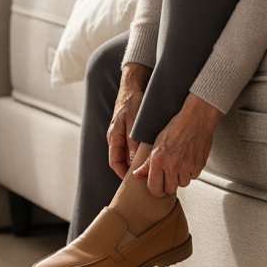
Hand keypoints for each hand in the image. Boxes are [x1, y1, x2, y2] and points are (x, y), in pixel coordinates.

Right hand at [107, 62, 150, 178]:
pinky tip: (152, 153)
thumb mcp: (133, 125)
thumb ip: (132, 144)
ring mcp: (124, 132)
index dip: (123, 174)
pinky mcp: (131, 128)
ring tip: (151, 168)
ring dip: (138, 160)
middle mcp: (117, 137)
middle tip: (145, 177)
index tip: (133, 182)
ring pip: (130, 152)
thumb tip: (133, 164)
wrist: (135, 84)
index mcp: (114, 137)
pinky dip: (142, 151)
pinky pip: (135, 144)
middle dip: (132, 169)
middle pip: (122, 159)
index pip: (115, 163)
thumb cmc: (133, 102)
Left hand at [133, 93, 221, 195]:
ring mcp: (187, 166)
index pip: (155, 188)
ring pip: (183, 184)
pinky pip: (193, 177)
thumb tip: (137, 174)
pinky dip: (191, 172)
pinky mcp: (199, 165)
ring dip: (180, 178)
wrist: (196, 119)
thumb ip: (147, 163)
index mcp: (158, 160)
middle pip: (170, 189)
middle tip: (169, 176)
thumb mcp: (156, 143)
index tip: (158, 189)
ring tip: (179, 165)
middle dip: (168, 185)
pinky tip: (188, 161)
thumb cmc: (175, 128)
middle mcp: (172, 165)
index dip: (156, 191)